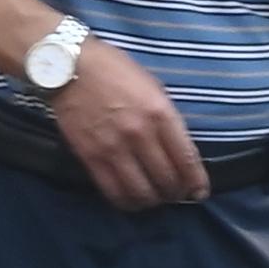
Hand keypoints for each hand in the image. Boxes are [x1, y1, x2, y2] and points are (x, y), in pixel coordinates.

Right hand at [47, 40, 211, 207]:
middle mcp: (140, 133)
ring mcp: (113, 147)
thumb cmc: (115, 70)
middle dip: (175, 193)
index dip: (196, 182)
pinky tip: (131, 199)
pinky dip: (126, 202)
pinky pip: (113, 191)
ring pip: (141, 192)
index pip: (186, 159)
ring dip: (152, 201)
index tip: (199, 192)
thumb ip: (166, 119)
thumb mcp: (152, 87)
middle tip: (175, 194)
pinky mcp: (90, 156)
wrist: (69, 66)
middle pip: (167, 180)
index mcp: (160, 113)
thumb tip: (177, 151)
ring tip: (153, 198)